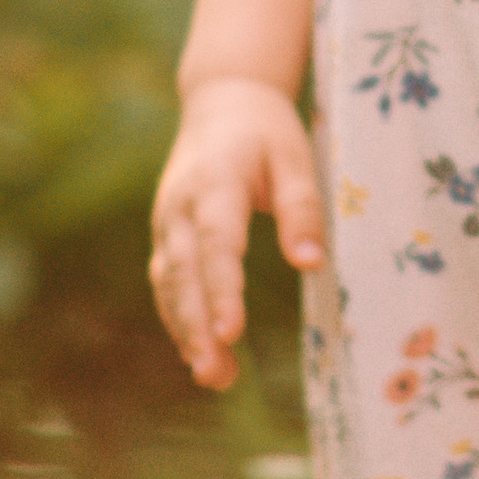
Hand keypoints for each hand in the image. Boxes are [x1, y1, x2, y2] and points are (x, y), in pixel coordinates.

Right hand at [149, 76, 325, 390]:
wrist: (222, 101)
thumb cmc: (266, 131)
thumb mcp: (295, 157)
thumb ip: (301, 208)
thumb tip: (311, 264)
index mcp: (215, 183)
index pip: (217, 244)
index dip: (222, 291)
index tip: (232, 332)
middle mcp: (180, 207)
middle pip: (184, 274)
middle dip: (197, 327)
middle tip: (215, 373)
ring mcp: (167, 222)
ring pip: (170, 285)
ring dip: (186, 332)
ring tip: (214, 376)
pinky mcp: (167, 235)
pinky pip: (167, 283)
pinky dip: (179, 319)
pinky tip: (199, 353)